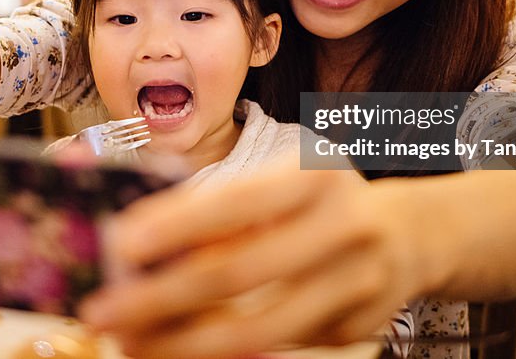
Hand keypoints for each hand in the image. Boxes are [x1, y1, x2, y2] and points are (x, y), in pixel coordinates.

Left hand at [80, 164, 431, 358]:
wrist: (411, 235)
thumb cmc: (322, 202)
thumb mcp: (283, 183)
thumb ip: (223, 209)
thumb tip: (138, 244)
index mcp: (314, 176)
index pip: (235, 202)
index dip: (174, 226)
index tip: (117, 245)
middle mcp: (342, 227)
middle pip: (238, 272)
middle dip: (160, 297)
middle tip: (104, 310)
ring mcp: (355, 285)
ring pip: (257, 330)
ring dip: (183, 342)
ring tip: (132, 343)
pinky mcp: (355, 331)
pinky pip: (277, 350)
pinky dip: (220, 355)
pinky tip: (179, 350)